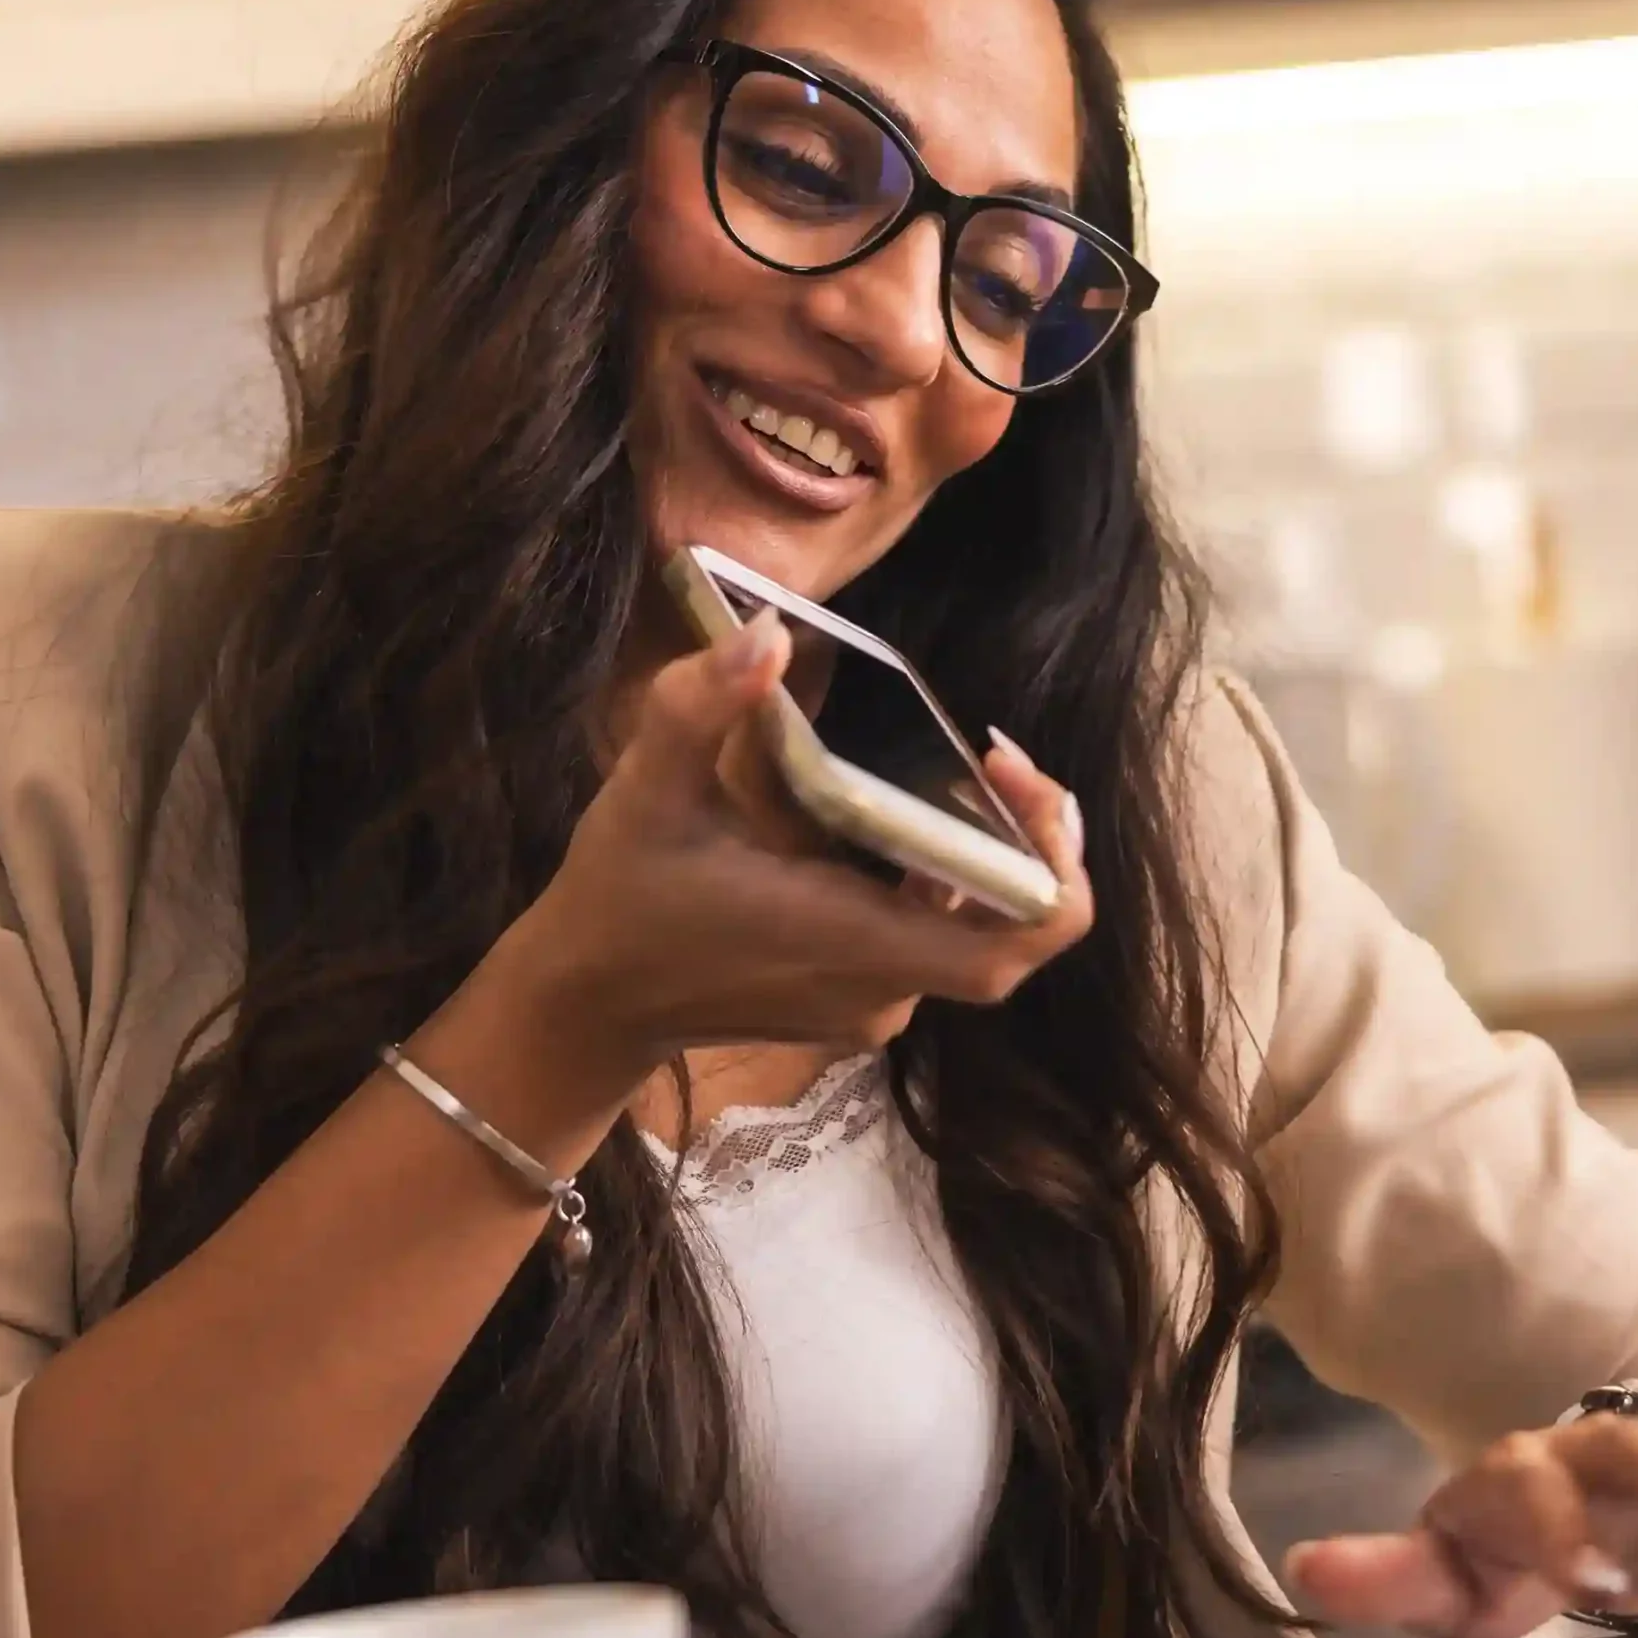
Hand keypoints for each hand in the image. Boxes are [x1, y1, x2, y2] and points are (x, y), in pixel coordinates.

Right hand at [489, 613, 1094, 1093]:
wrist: (587, 1003)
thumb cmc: (620, 895)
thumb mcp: (646, 788)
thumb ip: (701, 705)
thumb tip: (768, 632)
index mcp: (850, 940)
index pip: (1015, 941)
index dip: (1051, 861)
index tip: (1011, 773)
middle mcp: (882, 988)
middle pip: (1016, 932)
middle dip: (1029, 841)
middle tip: (995, 757)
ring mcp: (874, 1004)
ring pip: (978, 933)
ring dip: (988, 855)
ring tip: (961, 771)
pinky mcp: (860, 1003)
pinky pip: (936, 943)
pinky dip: (946, 881)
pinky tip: (902, 817)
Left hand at [1283, 1338, 1637, 1637]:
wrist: (1592, 1521)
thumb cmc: (1517, 1554)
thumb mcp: (1451, 1582)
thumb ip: (1385, 1576)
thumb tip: (1300, 1572)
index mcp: (1519, 1487)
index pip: (1527, 1502)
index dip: (1555, 1538)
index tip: (1589, 1581)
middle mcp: (1591, 1455)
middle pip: (1618, 1453)